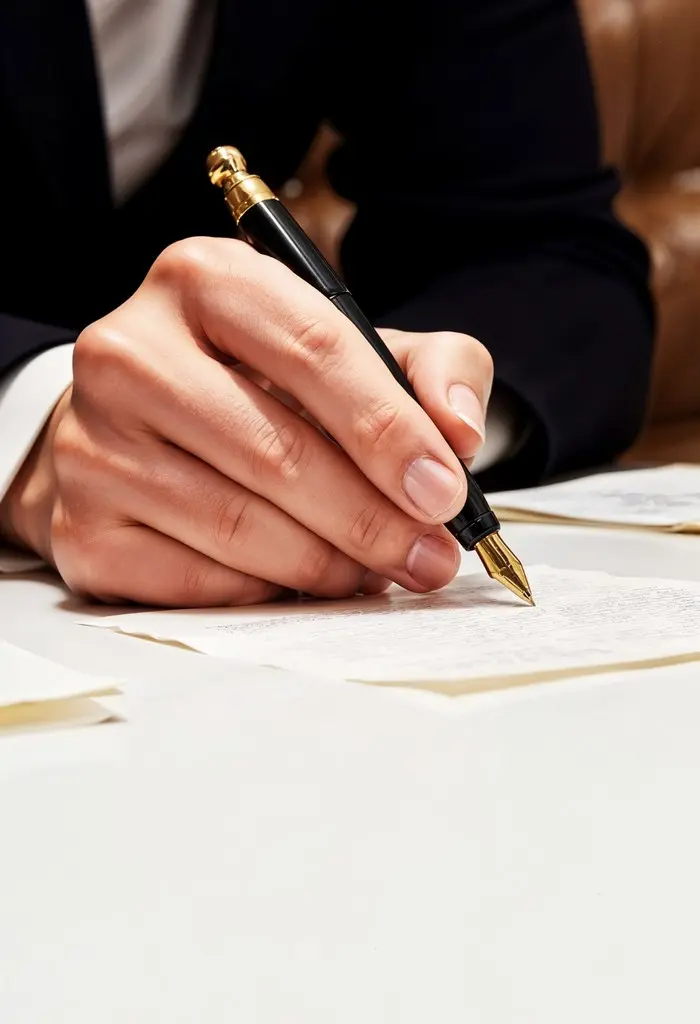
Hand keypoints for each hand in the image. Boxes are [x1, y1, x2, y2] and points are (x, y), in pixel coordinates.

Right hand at [0, 238, 491, 606]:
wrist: (141, 428)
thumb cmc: (259, 386)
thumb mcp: (355, 349)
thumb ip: (432, 369)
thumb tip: (458, 435)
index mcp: (204, 279)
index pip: (313, 348)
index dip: (388, 429)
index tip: (444, 492)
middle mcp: (130, 351)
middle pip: (274, 449)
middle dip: (371, 518)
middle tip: (429, 556)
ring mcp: (91, 442)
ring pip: (235, 524)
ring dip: (328, 564)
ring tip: (377, 571)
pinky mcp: (79, 525)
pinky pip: (192, 580)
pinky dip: (264, 591)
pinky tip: (299, 580)